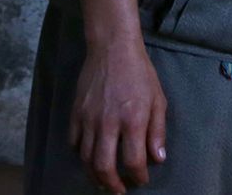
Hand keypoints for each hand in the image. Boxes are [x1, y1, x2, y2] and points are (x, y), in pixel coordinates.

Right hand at [68, 36, 166, 192]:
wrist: (112, 50)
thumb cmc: (140, 74)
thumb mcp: (158, 100)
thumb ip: (157, 131)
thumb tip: (158, 158)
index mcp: (133, 120)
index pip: (133, 161)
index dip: (138, 176)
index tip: (141, 181)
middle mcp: (108, 123)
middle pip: (103, 166)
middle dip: (111, 184)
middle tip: (119, 190)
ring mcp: (88, 119)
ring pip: (85, 159)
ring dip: (94, 175)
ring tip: (103, 181)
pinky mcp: (75, 114)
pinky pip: (73, 143)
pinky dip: (80, 155)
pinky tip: (89, 158)